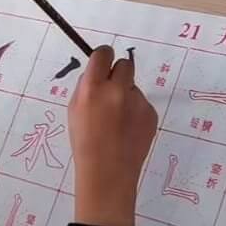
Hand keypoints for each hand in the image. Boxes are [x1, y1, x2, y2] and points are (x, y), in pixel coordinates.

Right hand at [67, 46, 158, 225]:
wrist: (107, 171)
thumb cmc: (85, 142)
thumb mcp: (74, 110)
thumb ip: (86, 87)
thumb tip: (98, 72)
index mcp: (93, 88)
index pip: (103, 53)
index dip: (103, 57)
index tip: (102, 63)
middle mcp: (117, 91)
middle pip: (124, 64)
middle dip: (118, 74)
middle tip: (111, 91)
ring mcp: (137, 102)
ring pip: (133, 87)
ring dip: (126, 96)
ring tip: (117, 121)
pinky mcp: (151, 113)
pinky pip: (142, 104)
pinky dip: (135, 112)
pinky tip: (127, 130)